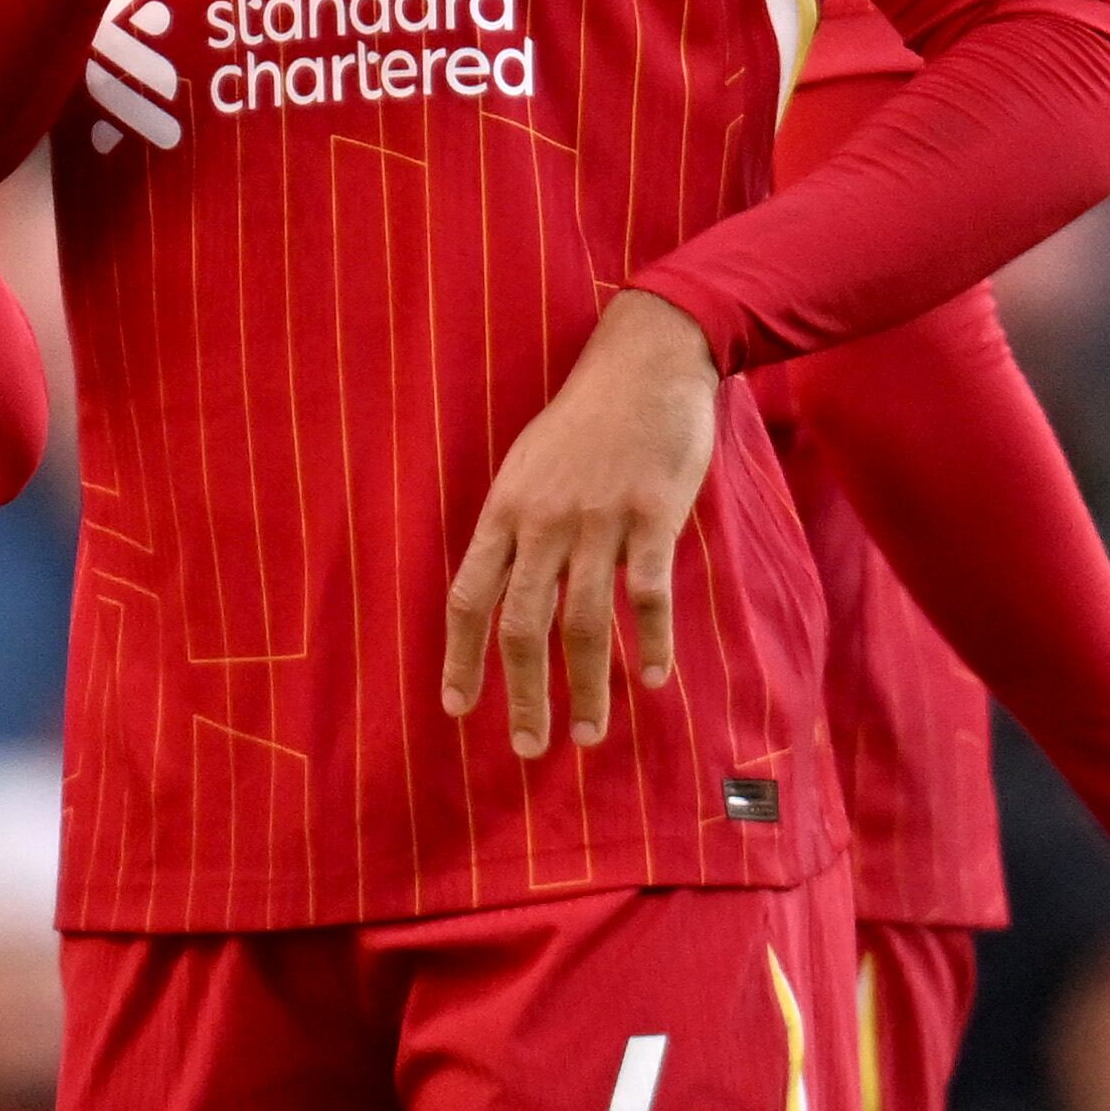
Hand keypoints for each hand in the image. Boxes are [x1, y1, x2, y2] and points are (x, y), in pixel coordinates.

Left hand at [443, 293, 719, 757]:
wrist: (644, 363)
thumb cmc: (585, 420)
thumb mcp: (528, 466)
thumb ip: (514, 527)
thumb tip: (498, 586)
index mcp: (504, 512)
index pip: (467, 598)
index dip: (458, 658)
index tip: (456, 708)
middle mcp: (543, 522)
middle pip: (520, 625)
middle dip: (521, 694)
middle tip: (529, 747)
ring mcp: (597, 520)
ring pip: (582, 623)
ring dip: (586, 687)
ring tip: (589, 734)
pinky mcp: (652, 515)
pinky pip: (646, 594)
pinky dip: (648, 642)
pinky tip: (652, 679)